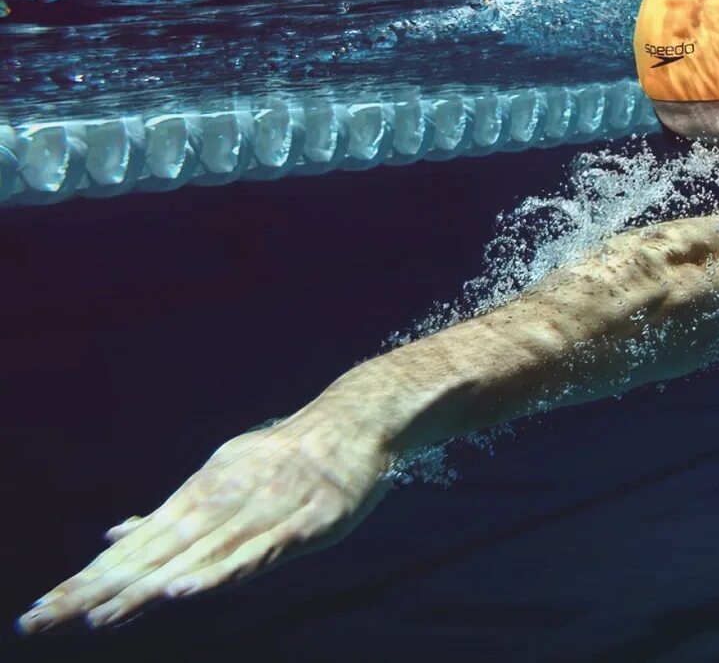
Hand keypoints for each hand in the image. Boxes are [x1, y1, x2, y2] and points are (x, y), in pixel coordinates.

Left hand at [17, 415, 390, 633]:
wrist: (352, 423)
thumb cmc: (284, 456)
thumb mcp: (220, 476)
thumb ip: (170, 513)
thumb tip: (112, 535)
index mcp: (195, 498)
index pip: (131, 550)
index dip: (84, 582)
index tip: (38, 614)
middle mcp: (217, 506)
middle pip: (150, 557)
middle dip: (95, 591)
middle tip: (41, 623)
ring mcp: (258, 515)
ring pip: (193, 560)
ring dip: (144, 589)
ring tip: (98, 617)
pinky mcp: (301, 527)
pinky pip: (255, 555)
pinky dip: (218, 573)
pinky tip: (184, 591)